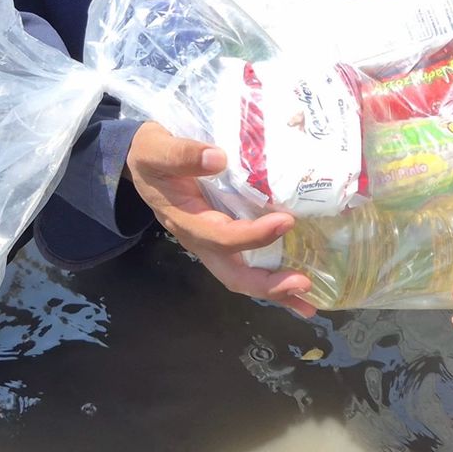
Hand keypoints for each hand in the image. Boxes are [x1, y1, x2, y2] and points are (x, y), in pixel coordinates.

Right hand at [124, 122, 316, 316]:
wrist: (145, 161)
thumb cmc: (151, 155)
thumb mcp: (155, 149)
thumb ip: (182, 154)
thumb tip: (218, 159)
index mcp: (185, 220)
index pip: (220, 237)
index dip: (253, 235)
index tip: (286, 221)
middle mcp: (200, 240)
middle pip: (233, 275)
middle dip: (267, 285)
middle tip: (302, 284)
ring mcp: (212, 244)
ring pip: (242, 277)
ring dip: (275, 291)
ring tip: (308, 302)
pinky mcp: (224, 240)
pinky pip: (249, 265)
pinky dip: (274, 279)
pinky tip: (299, 290)